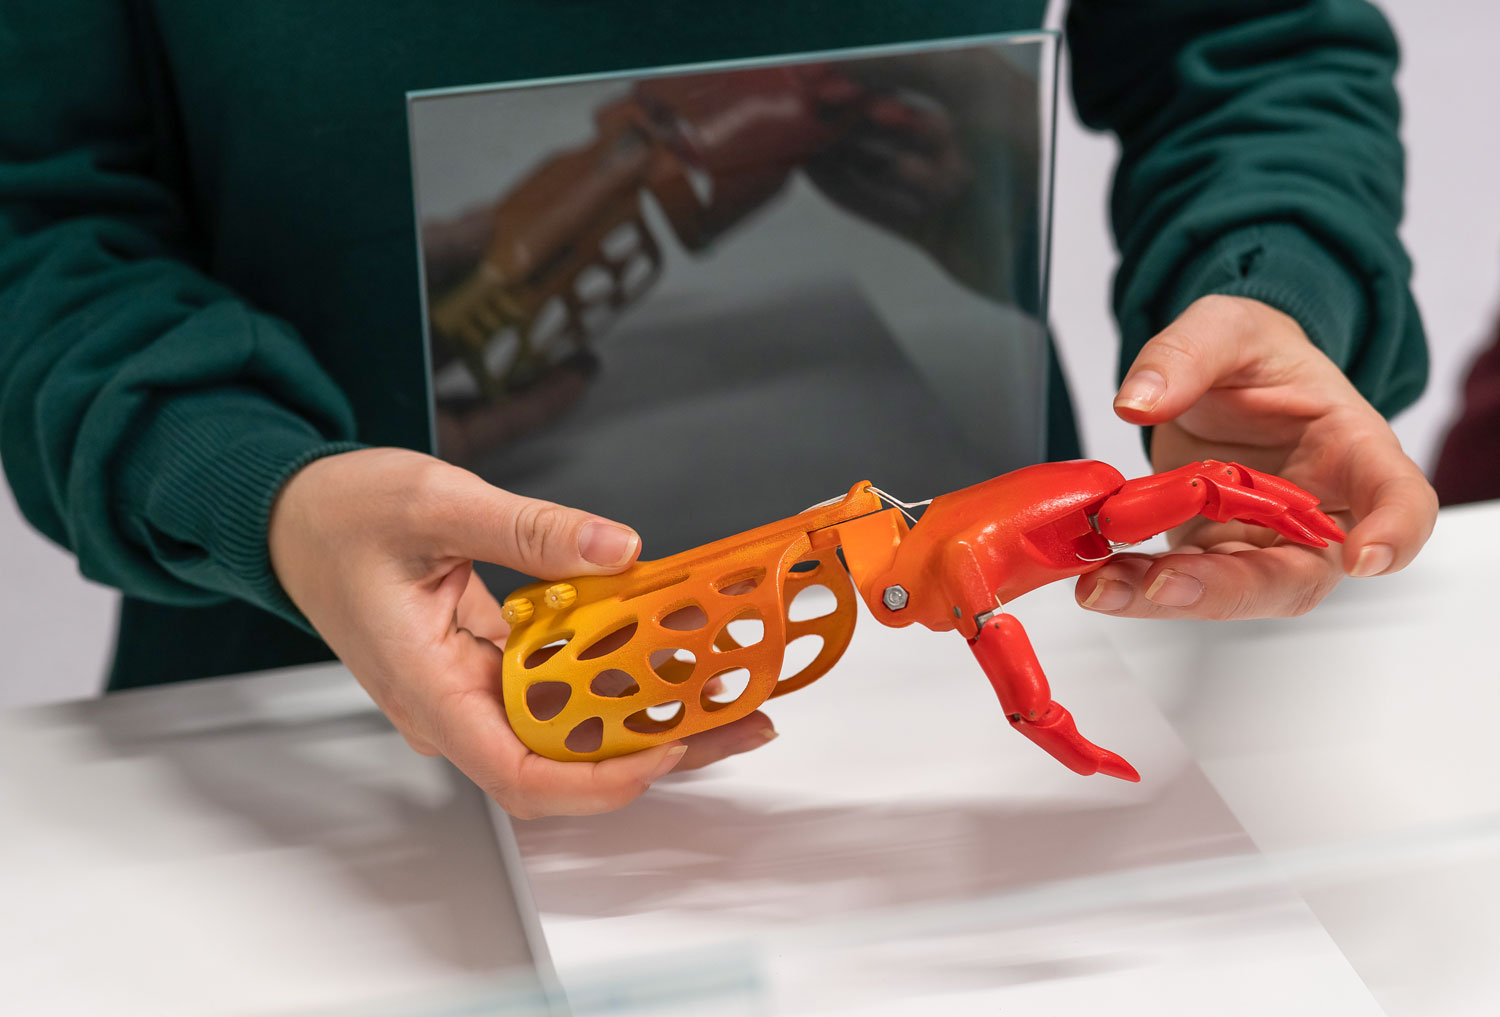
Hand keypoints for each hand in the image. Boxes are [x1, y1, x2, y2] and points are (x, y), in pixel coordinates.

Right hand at [268, 447, 777, 817]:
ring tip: (725, 696)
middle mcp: (454, 707)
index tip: (668, 748)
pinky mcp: (488, 669)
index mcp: (428, 688)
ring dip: (647, 718)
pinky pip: (561, 690)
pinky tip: (670, 657)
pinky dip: (616, 677)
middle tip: (738, 723)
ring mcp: (472, 693)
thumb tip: (615, 549)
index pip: (520, 773)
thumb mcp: (438, 504)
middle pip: (564, 764)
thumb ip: (531, 530)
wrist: (297, 517)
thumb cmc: (340, 518)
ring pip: (570, 731)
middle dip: (656, 752)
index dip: (602, 778)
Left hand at [1077, 295, 1437, 618]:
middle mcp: (1316, 513)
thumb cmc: (1254, 356)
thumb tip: (1137, 402)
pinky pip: (1180, 580)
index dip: (1394, 534)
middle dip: (1229, 588)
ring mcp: (1261, 541)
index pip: (1399, 499)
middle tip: (1164, 582)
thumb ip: (1186, 354)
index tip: (1363, 558)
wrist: (1222, 377)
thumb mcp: (1225, 326)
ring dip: (1166, 597)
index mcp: (1353, 449)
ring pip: (1232, 591)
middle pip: (1296, 575)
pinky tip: (1096, 577)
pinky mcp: (1211, 552)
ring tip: (1103, 587)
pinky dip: (1136, 584)